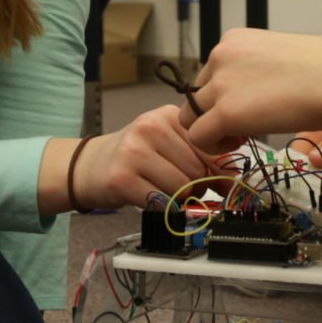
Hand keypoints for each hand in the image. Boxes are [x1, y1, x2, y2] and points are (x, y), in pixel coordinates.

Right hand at [45, 105, 217, 211]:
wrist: (89, 166)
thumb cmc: (135, 155)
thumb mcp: (166, 142)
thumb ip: (197, 153)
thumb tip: (231, 179)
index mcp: (167, 115)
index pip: (209, 145)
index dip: (218, 169)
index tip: (218, 180)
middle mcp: (150, 128)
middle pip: (197, 169)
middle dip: (198, 187)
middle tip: (185, 189)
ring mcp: (134, 152)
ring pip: (182, 187)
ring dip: (180, 199)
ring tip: (165, 192)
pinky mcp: (122, 179)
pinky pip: (161, 202)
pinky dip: (162, 207)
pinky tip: (150, 197)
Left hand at [182, 29, 321, 154]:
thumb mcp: (277, 59)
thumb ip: (253, 72)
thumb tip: (249, 95)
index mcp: (233, 41)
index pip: (209, 75)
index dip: (225, 96)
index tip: (251, 106)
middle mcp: (219, 57)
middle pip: (195, 95)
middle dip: (214, 113)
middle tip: (246, 124)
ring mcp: (220, 84)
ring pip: (191, 116)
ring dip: (213, 130)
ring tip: (243, 134)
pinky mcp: (225, 112)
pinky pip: (198, 137)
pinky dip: (214, 146)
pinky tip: (241, 142)